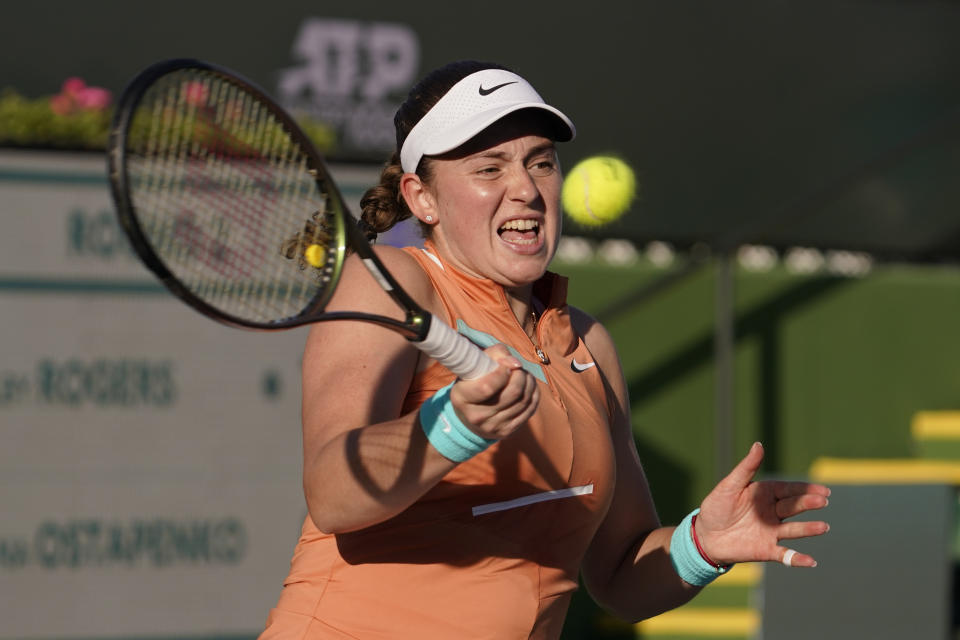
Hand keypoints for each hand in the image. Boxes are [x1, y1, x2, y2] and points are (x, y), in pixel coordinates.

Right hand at [449, 344, 538, 439]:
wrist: (470, 414)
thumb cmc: (474, 382)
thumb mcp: (476, 366)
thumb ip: (496, 355)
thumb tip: (516, 363)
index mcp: (462, 398)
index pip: (487, 387)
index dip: (502, 371)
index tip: (505, 364)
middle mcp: (476, 416)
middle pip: (513, 393)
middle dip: (520, 375)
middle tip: (518, 367)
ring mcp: (493, 427)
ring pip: (524, 400)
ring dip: (529, 382)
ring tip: (524, 374)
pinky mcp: (507, 431)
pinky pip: (530, 409)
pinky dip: (533, 393)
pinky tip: (528, 386)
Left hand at [695, 442, 829, 567]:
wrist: (705, 535)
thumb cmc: (717, 507)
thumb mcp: (730, 485)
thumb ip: (746, 467)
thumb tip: (759, 444)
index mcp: (766, 494)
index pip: (789, 489)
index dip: (806, 489)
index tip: (822, 489)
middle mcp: (773, 512)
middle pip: (794, 507)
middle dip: (808, 503)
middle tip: (823, 500)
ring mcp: (771, 531)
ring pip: (794, 530)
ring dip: (808, 529)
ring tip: (823, 527)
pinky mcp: (766, 550)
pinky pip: (785, 555)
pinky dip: (798, 559)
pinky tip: (810, 561)